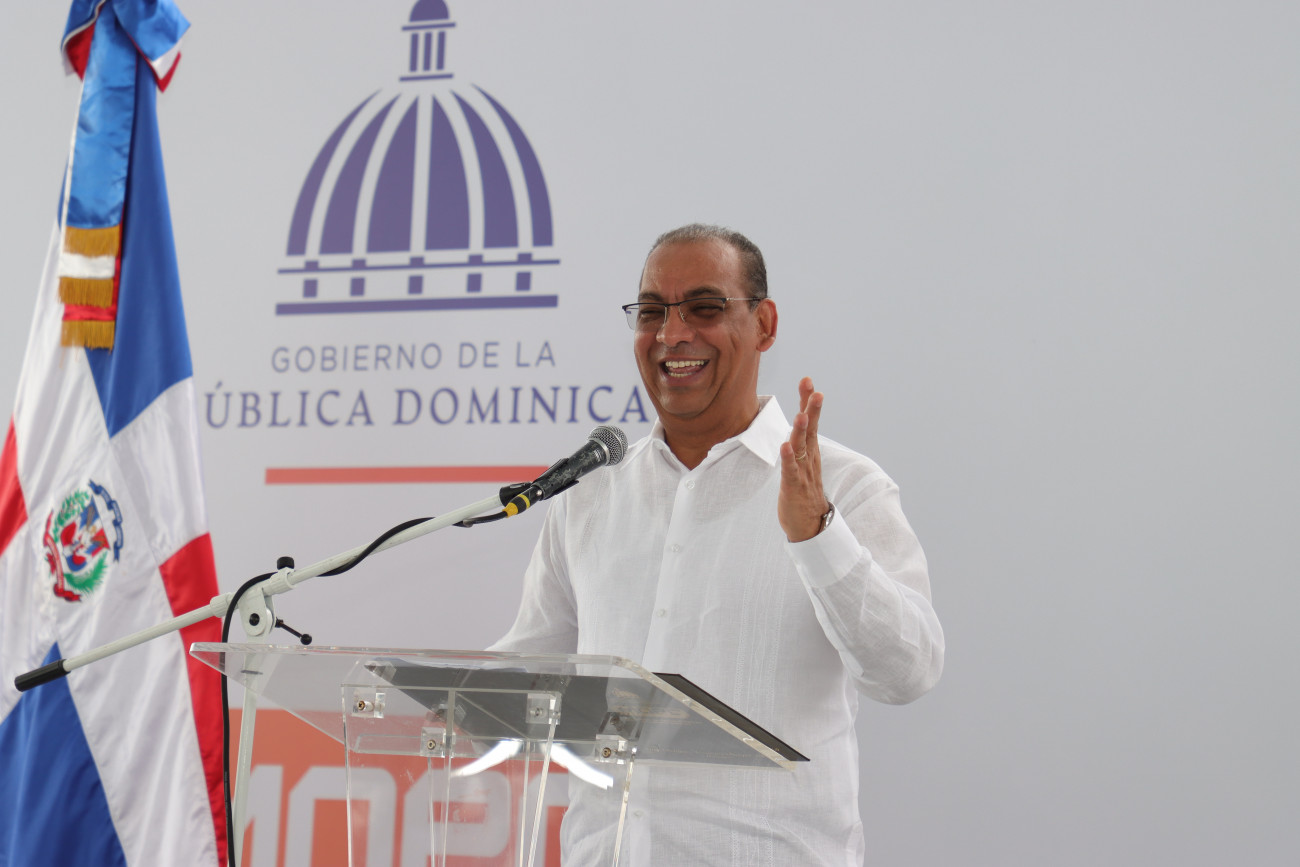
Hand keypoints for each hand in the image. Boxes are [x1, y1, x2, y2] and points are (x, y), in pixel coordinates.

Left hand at [778, 377, 830, 541]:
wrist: (811, 524)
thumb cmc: (804, 491)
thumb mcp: (802, 462)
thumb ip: (800, 442)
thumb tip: (798, 421)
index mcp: (810, 451)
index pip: (810, 422)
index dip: (808, 402)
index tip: (807, 380)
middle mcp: (809, 458)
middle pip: (811, 429)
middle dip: (810, 409)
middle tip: (813, 389)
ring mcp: (803, 472)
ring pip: (802, 448)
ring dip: (802, 431)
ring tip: (801, 414)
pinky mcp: (794, 487)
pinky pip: (791, 471)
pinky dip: (789, 458)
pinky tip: (786, 446)